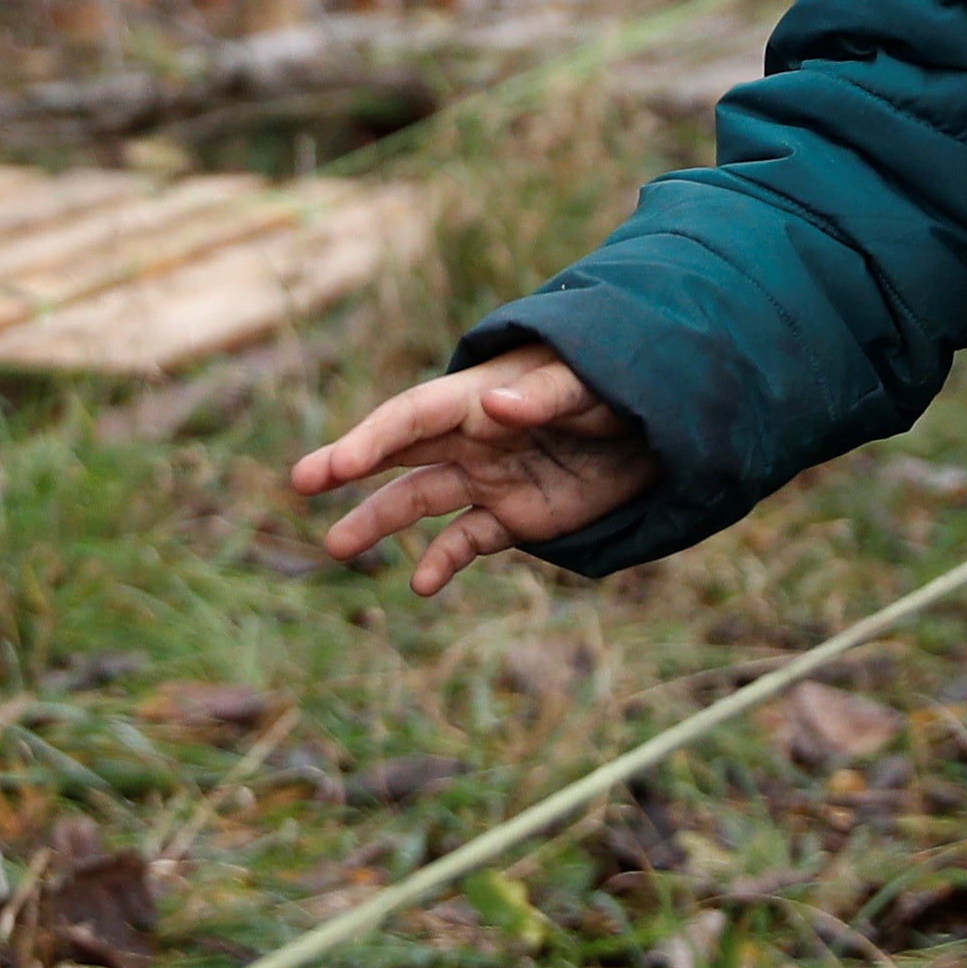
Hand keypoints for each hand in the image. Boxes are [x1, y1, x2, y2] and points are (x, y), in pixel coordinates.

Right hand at [293, 344, 656, 596]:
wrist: (664, 423)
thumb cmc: (618, 383)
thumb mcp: (588, 384)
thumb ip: (542, 395)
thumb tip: (491, 405)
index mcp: (480, 398)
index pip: (414, 416)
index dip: (374, 438)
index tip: (337, 463)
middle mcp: (473, 438)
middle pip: (400, 453)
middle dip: (351, 465)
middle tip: (302, 482)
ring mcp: (490, 478)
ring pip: (420, 501)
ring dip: (379, 521)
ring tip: (335, 546)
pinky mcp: (515, 515)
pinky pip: (467, 540)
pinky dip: (442, 560)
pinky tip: (421, 584)